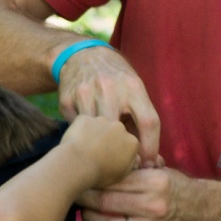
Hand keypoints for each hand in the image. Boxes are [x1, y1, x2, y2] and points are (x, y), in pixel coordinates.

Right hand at [55, 43, 161, 162]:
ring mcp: (85, 92)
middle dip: (122, 152)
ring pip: (95, 133)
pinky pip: (76, 128)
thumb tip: (153, 162)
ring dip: (100, 147)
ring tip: (104, 153)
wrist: (82, 56)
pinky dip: (83, 136)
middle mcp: (109, 87)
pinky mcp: (67, 100)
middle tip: (123, 164)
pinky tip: (85, 135)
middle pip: (119, 131)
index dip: (151, 147)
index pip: (148, 121)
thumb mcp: (134, 91)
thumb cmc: (117, 81)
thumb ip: (142, 122)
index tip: (148, 164)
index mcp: (133, 86)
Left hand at [61, 115, 139, 188]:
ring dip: (95, 134)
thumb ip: (129, 165)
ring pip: (99, 126)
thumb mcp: (120, 176)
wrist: (77, 165)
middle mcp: (120, 128)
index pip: (129, 145)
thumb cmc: (99, 174)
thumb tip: (133, 160)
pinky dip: (80, 131)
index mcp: (132, 142)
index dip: (119, 152)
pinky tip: (75, 143)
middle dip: (108, 140)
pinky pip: (83, 123)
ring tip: (85, 149)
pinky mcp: (85, 118)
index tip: (110, 160)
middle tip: (97, 154)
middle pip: (115, 132)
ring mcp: (102, 120)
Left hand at [80, 167, 197, 220]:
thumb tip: (97, 167)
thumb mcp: (158, 170)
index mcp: (154, 182)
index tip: (79, 180)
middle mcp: (154, 206)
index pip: (113, 181)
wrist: (199, 211)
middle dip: (85, 200)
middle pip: (106, 203)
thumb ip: (132, 170)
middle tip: (75, 196)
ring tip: (85, 214)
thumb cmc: (173, 186)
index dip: (91, 182)